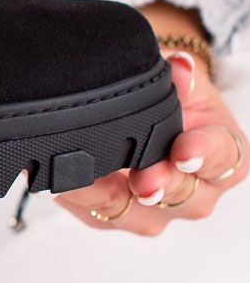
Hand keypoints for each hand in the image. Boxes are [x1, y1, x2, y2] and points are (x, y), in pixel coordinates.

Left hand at [56, 53, 246, 233]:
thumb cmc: (174, 99)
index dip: (202, 153)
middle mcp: (196, 190)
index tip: (184, 151)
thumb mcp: (181, 81)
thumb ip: (181, 77)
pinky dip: (78, 197)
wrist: (148, 115)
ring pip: (138, 214)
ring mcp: (158, 209)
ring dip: (109, 196)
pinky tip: (61, 180)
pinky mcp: (117, 215)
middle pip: (181, 194)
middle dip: (158, 184)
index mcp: (220, 153)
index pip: (220, 156)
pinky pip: (97, 213)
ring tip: (86, 179)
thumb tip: (180, 67)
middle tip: (142, 177)